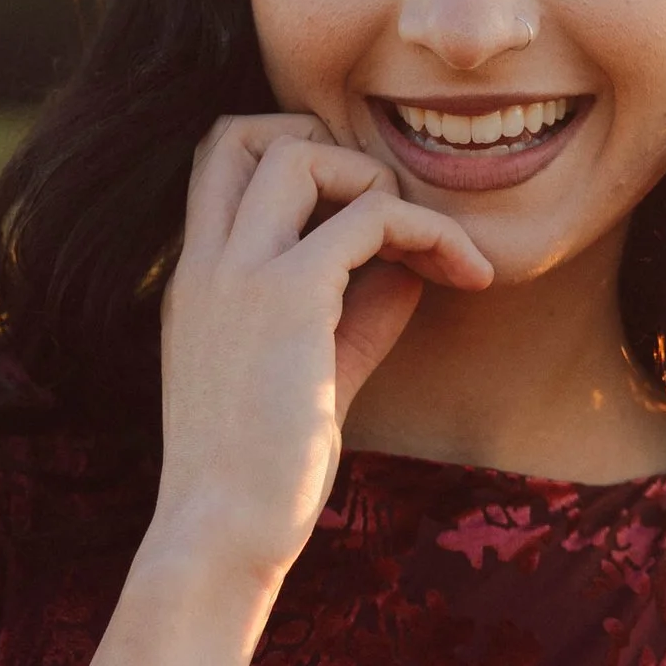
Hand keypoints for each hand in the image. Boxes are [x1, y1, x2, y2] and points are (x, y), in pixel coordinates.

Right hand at [152, 114, 490, 587]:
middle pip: (246, 132)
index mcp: (197, 279)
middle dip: (329, 147)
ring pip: (303, 151)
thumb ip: (356, 313)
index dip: (294, 158)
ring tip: (431, 249)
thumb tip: (414, 264)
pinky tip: (468, 279)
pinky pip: (373, 214)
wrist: (219, 533)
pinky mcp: (288, 295)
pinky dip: (431, 232)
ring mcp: (239, 272)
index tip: (362, 221)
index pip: (222, 160)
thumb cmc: (263, 475)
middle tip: (390, 215)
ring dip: (381, 182)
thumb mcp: (316, 376)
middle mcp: (206, 262)